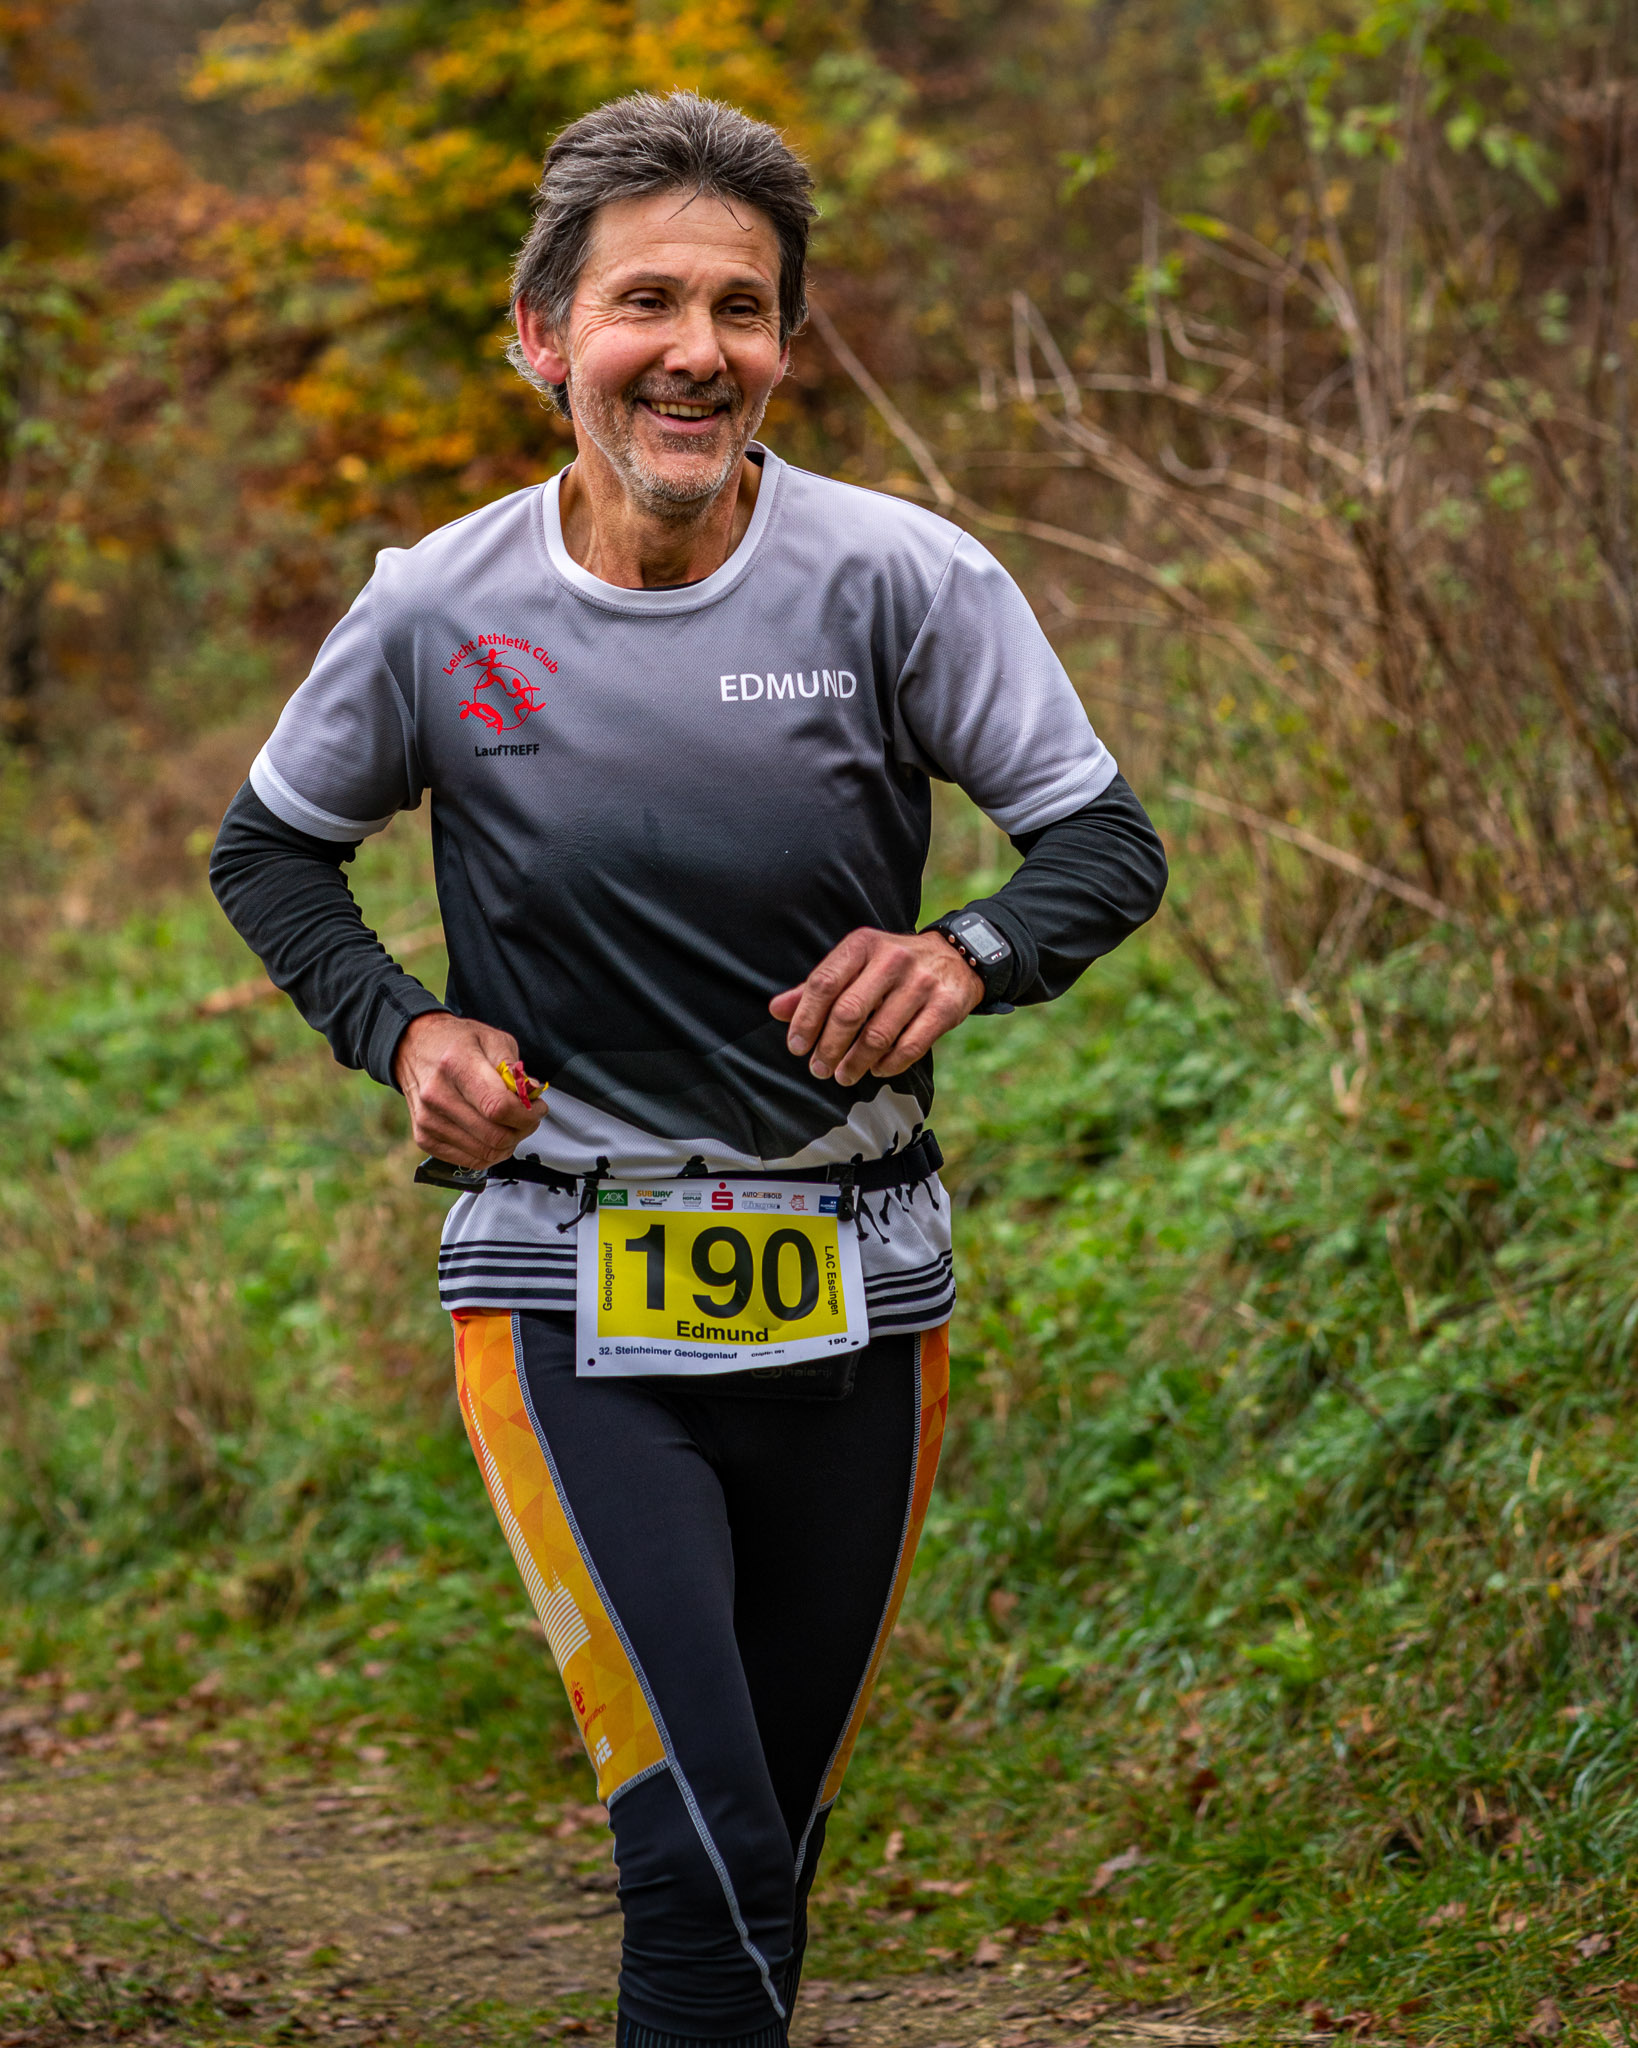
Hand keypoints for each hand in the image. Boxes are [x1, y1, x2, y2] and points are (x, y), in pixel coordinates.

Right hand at [394, 1013, 545, 1168]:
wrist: (414, 1047)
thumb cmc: (458, 1042)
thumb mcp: (493, 1039)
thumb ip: (515, 1069)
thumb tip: (531, 1096)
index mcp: (456, 1064)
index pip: (499, 1107)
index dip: (527, 1114)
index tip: (538, 1107)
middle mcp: (437, 1095)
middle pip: (495, 1135)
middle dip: (523, 1130)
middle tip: (529, 1117)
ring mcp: (428, 1119)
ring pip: (485, 1153)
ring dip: (509, 1143)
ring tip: (511, 1124)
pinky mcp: (424, 1138)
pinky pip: (470, 1160)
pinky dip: (490, 1152)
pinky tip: (492, 1133)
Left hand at [768, 929, 983, 1086]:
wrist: (957, 957)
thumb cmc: (892, 967)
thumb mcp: (856, 965)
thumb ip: (817, 987)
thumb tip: (776, 1010)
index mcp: (863, 944)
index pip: (824, 983)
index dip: (805, 1020)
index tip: (797, 1047)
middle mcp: (892, 959)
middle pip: (848, 1012)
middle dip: (828, 1048)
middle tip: (818, 1069)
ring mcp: (921, 983)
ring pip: (878, 1035)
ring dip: (855, 1063)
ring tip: (843, 1075)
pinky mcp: (945, 1006)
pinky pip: (910, 1047)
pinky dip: (888, 1065)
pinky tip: (876, 1069)